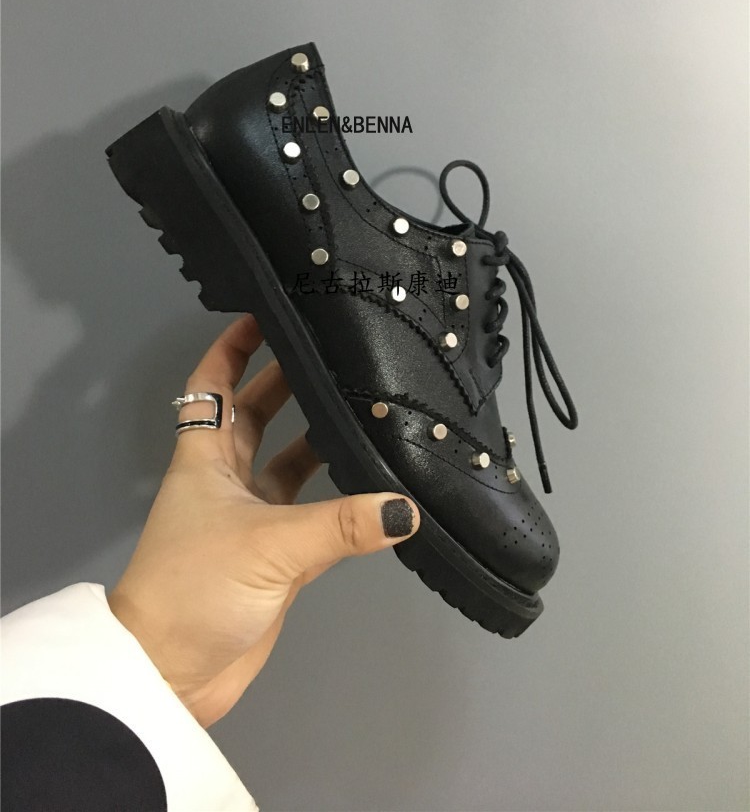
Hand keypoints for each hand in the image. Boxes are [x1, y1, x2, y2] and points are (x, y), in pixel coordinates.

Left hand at [106, 314, 418, 727]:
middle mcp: (227, 479)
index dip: (233, 347)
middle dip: (288, 383)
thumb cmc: (194, 587)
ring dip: (321, 439)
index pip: (213, 385)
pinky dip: (342, 503)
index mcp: (204, 457)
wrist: (173, 673)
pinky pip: (316, 516)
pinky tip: (378, 488)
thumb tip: (406, 508)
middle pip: (257, 415)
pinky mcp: (277, 558)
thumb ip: (341, 526)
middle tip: (336, 354)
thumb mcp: (268, 544)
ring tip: (367, 408)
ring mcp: (253, 518)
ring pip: (290, 463)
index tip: (267, 313)